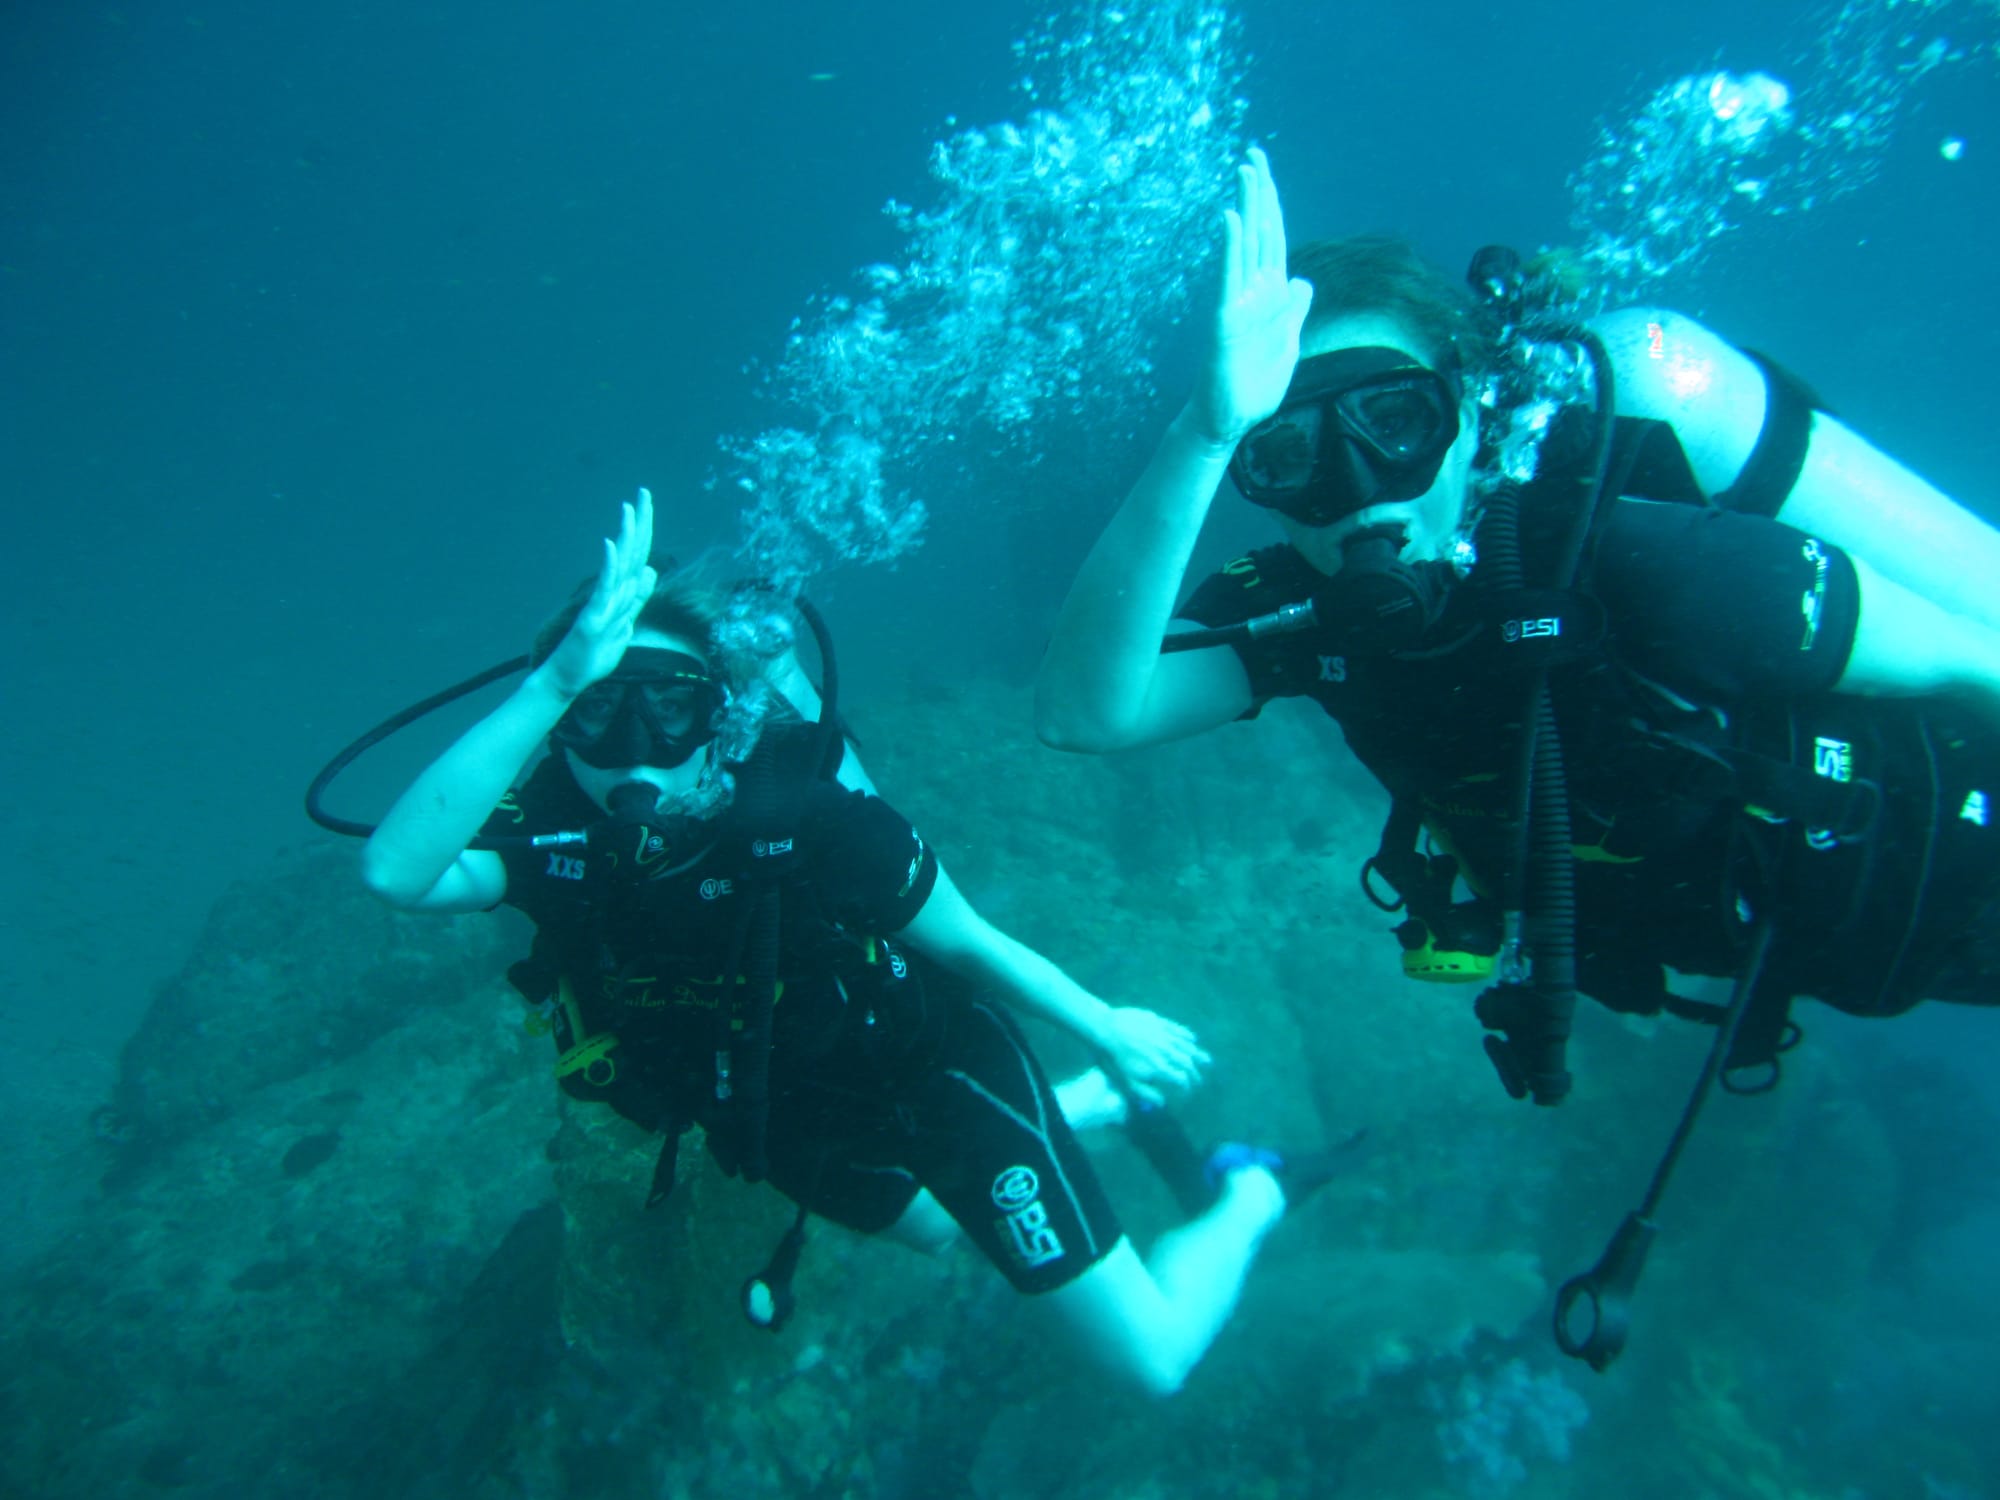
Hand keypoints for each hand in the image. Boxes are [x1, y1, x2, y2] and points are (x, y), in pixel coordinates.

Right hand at [539, 488, 658, 698]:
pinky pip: (604, 589)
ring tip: (629, 510)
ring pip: (620, 565)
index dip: (646, 530)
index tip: (647, 503)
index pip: (639, 555)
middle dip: (640, 523)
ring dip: (626, 537)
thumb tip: (651, 570)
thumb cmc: (594, 652)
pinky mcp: (594, 617)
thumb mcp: (626, 622)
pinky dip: (610, 566)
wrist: (569, 678)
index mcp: (623, 593)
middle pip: (632, 553)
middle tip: (643, 492)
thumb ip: (638, 597)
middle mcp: (612, 592)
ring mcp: (603, 603)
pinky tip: (611, 546)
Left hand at [1097, 1007, 1211, 1108]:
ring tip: (1206, 1061)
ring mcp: (1164, 1035)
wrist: (1105, 1028)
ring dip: (1197, 1055)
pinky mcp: (1160, 1022)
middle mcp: (1167, 1051)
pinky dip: (1187, 1035)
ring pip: (1187, 1046)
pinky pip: (1178, 1030)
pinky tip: (1192, 1039)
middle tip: (1198, 1079)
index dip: (1187, 1087)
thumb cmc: (1113, 1058)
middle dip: (1195, 1073)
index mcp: (1159, 1068)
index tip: (1188, 1091)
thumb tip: (1163, 1102)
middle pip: (1188, 1063)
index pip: (1181, 1079)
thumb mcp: (1126, 1081)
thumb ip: (1146, 1093)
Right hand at [1189, 146, 1315, 447]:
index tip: (1264, 171)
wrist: (1230, 420)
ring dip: (1247, 209)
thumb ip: (1294, 311)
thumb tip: (1302, 280)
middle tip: (1254, 154)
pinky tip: (1231, 220)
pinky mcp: (1226, 322)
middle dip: (1260, 193)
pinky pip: (1229, 280)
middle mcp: (1254, 291)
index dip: (1272, 204)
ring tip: (1246, 173)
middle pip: (1260, 232)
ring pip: (1246, 247)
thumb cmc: (1255, 385)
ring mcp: (1238, 303)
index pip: (1275, 239)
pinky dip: (1231, 249)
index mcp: (1272, 294)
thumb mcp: (1288, 343)